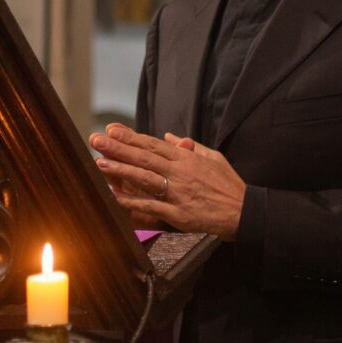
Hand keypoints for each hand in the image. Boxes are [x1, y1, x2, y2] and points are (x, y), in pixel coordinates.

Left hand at [89, 124, 245, 240]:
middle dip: (118, 147)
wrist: (244, 211)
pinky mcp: (178, 213)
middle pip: (144, 157)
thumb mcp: (213, 157)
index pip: (153, 144)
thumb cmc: (229, 184)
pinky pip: (151, 206)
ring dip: (121, 170)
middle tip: (97, 140)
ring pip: (144, 178)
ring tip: (100, 162)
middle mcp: (180, 172)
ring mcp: (178, 193)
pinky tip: (115, 197)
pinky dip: (132, 202)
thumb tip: (168, 137)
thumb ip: (189, 147)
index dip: (131, 136)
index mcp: (187, 158)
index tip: (112, 129)